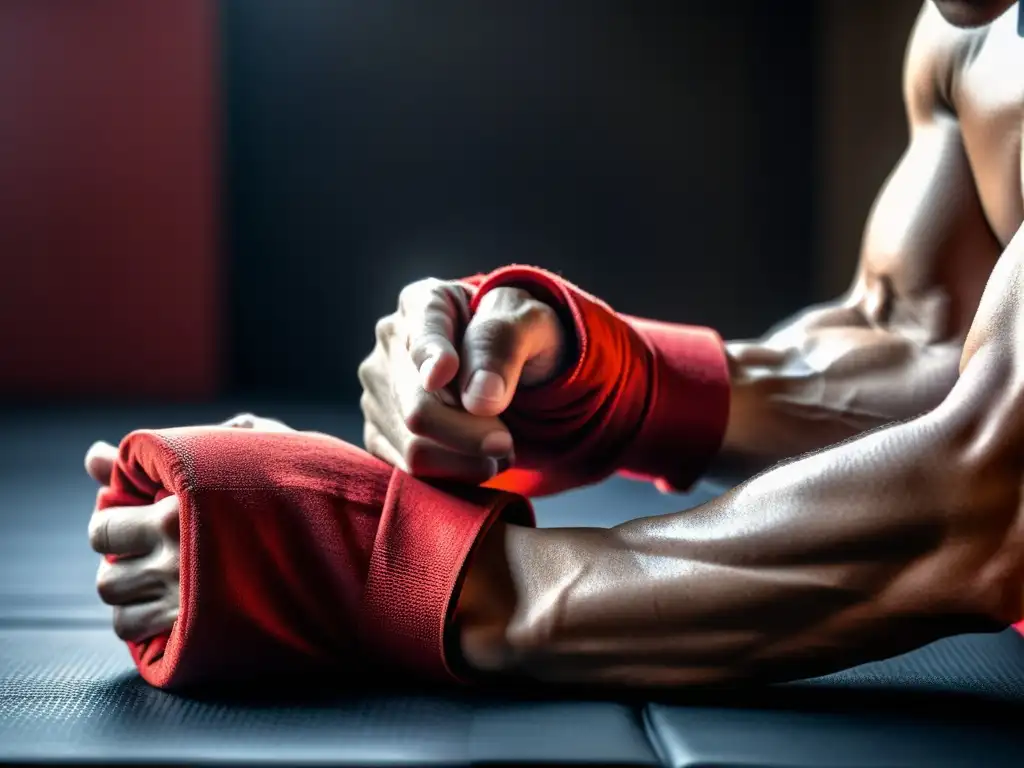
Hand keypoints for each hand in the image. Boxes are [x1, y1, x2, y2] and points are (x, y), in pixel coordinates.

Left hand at [85, 413, 293, 642]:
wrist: (346, 541)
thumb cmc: (293, 483)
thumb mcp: (236, 451)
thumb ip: (159, 454)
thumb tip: (92, 455)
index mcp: (179, 512)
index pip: (104, 528)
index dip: (111, 523)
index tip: (134, 519)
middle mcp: (176, 560)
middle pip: (107, 577)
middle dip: (121, 565)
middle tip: (149, 553)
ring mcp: (189, 601)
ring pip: (120, 613)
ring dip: (131, 599)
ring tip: (158, 582)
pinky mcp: (204, 632)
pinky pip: (142, 637)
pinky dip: (145, 624)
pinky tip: (169, 607)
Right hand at [358, 278, 565, 482]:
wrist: (509, 366)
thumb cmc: (519, 337)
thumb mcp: (528, 323)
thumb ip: (504, 345)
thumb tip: (479, 400)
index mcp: (424, 302)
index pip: (422, 332)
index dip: (432, 357)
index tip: (445, 374)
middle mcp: (390, 345)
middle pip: (417, 407)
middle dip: (469, 434)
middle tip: (506, 444)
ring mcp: (380, 391)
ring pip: (413, 447)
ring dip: (467, 460)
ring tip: (500, 448)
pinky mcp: (380, 433)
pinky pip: (409, 471)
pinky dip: (453, 474)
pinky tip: (479, 460)